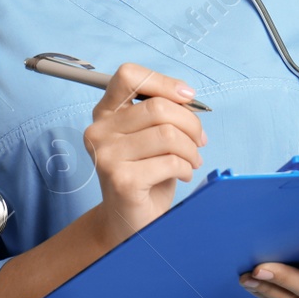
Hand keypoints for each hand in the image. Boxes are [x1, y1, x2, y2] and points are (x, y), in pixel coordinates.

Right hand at [84, 62, 206, 247]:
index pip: (128, 75)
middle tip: (199, 141)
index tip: (188, 97)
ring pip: (168, 135)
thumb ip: (163, 112)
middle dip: (190, 123)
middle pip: (157, 107)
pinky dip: (186, 168)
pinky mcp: (121, 180)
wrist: (129, 222)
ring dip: (191, 149)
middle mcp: (99, 131)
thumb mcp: (152, 136)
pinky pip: (170, 162)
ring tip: (192, 160)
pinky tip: (183, 175)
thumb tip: (187, 97)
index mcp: (105, 113)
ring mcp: (106, 156)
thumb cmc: (146, 174)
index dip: (164, 82)